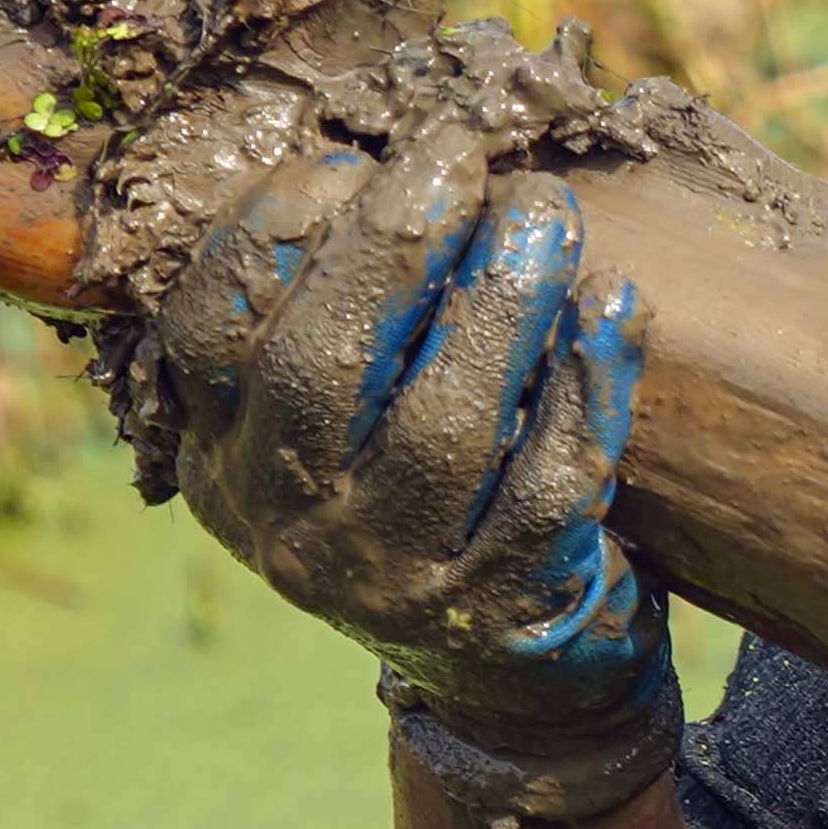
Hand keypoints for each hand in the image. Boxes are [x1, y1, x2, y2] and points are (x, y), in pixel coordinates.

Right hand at [123, 136, 668, 786]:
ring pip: (440, 429)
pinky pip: (551, 484)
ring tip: (550, 210)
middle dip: (389, 250)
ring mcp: (395, 579)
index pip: (209, 338)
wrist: (512, 680)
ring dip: (502, 302)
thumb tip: (395, 148)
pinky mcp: (502, 609)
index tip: (346, 158)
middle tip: (456, 154)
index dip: (269, 239)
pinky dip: (587, 386)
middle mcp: (291, 526)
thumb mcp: (342, 424)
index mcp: (226, 459)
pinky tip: (617, 309)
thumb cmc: (427, 496)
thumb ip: (340, 311)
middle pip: (318, 374)